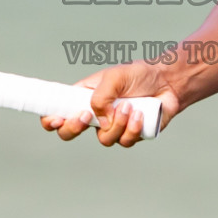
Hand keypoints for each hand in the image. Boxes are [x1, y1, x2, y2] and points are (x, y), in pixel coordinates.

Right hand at [39, 59, 181, 148]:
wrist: (166, 83)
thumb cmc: (138, 75)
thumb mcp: (114, 77)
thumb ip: (100, 97)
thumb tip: (98, 120)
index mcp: (83, 98)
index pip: (57, 112)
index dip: (50, 120)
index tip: (56, 119)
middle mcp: (94, 115)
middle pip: (69, 133)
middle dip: (74, 128)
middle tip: (85, 117)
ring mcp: (111, 127)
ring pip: (103, 139)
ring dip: (116, 124)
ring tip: (129, 106)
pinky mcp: (129, 135)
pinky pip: (124, 141)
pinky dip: (132, 128)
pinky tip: (140, 114)